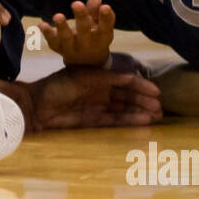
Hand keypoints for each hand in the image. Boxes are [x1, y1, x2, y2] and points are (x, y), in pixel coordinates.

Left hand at [26, 65, 161, 130]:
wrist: (37, 106)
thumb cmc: (57, 86)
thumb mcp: (83, 77)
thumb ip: (107, 78)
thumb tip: (131, 77)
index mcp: (98, 77)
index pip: (125, 80)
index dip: (141, 85)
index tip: (157, 91)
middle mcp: (100, 91)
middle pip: (127, 96)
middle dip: (144, 101)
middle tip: (161, 107)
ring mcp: (98, 106)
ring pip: (124, 109)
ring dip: (140, 112)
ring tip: (157, 116)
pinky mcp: (94, 121)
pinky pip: (116, 120)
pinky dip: (129, 121)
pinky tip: (143, 121)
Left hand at [38, 0, 114, 66]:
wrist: (85, 63)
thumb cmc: (94, 36)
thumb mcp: (99, 25)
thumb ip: (97, 11)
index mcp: (101, 38)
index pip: (105, 28)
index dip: (106, 18)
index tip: (105, 7)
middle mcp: (87, 44)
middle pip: (84, 30)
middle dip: (81, 17)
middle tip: (77, 3)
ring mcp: (71, 47)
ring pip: (66, 37)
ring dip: (62, 27)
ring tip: (58, 16)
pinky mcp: (58, 48)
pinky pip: (52, 41)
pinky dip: (46, 33)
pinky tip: (41, 25)